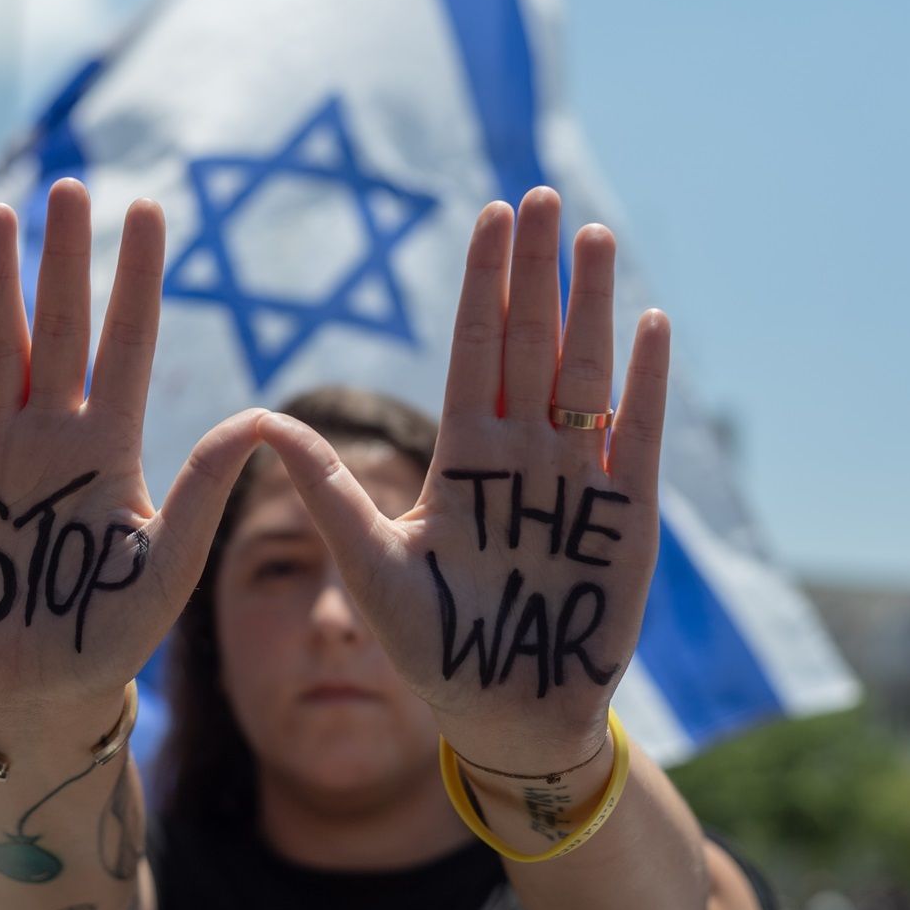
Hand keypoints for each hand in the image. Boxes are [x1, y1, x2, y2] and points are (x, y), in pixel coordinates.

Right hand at [0, 179, 261, 739]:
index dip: (138, 276)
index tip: (150, 210)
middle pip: (63, 326)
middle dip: (65, 255)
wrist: (36, 689)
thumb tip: (263, 418)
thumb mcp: (169, 567)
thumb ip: (205, 493)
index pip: (130, 341)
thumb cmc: (112, 634)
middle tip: (68, 182)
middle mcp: (58, 432)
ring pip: (1, 346)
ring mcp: (0, 449)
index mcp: (114, 445)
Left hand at [258, 188, 668, 772]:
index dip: (481, 285)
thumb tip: (259, 421)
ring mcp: (577, 482)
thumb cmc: (432, 646)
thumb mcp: (369, 568)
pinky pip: (638, 438)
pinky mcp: (627, 518)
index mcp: (463, 459)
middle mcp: (522, 456)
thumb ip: (324, 493)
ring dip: (592, 307)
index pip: (473, 352)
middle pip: (530, 346)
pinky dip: (645, 386)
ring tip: (594, 238)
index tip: (486, 216)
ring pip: (585, 376)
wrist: (504, 714)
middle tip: (541, 195)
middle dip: (535, 273)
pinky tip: (649, 326)